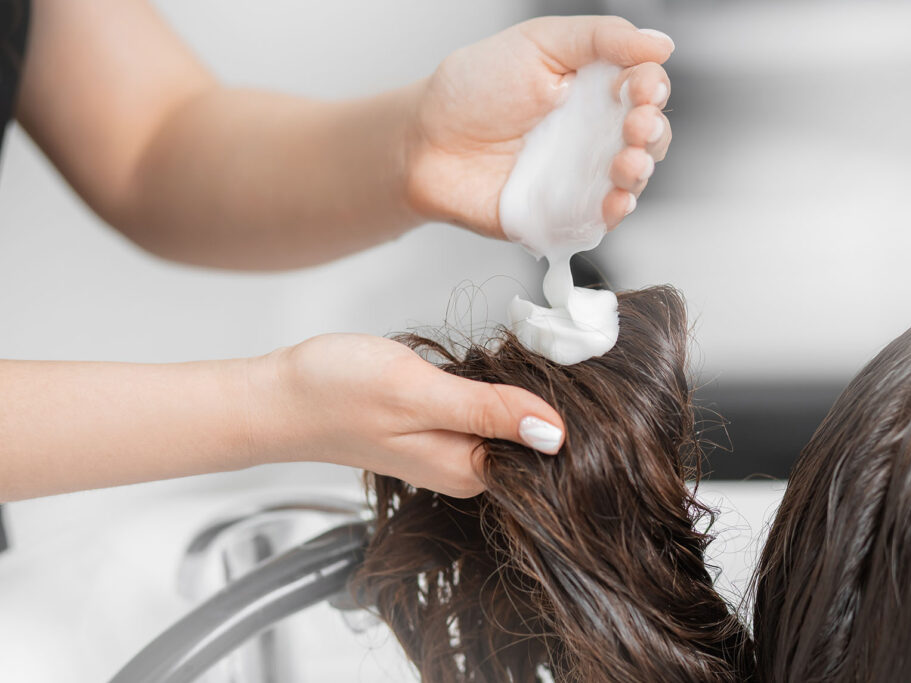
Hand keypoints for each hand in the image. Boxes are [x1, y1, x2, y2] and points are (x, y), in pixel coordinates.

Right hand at [251, 334, 563, 497]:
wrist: (279, 395)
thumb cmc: (335, 394)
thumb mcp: (418, 394)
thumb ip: (486, 413)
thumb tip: (556, 433)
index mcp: (468, 470)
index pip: (547, 451)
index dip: (566, 408)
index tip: (571, 365)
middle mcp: (464, 467)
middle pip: (534, 436)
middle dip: (548, 393)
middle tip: (550, 345)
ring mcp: (451, 449)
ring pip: (511, 420)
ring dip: (522, 386)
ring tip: (525, 349)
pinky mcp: (438, 428)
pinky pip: (485, 411)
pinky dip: (495, 385)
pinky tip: (492, 364)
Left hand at [404, 15, 673, 237]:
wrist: (427, 142)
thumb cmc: (473, 90)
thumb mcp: (540, 42)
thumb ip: (601, 38)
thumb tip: (660, 44)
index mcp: (594, 88)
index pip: (644, 88)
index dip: (651, 89)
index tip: (641, 88)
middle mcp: (594, 132)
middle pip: (649, 136)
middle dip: (652, 132)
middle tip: (636, 125)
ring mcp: (581, 175)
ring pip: (632, 178)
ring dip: (640, 171)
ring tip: (627, 162)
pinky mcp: (564, 213)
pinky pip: (601, 219)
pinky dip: (615, 212)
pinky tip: (615, 199)